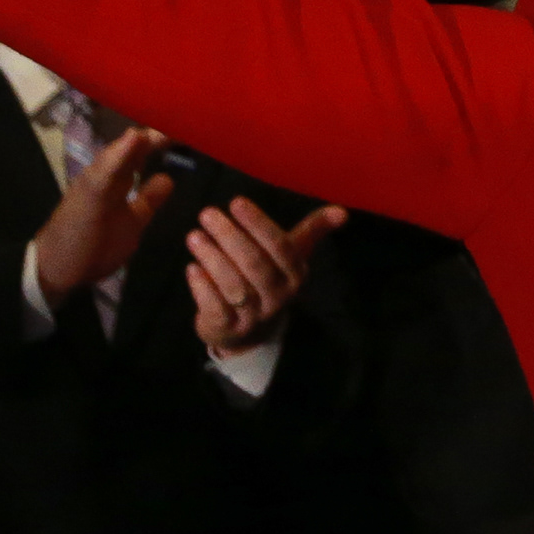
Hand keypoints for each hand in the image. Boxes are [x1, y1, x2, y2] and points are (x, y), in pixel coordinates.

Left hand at [32, 128, 173, 306]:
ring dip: (163, 156)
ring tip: (189, 142)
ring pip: (146, 169)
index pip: (135, 141)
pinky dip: (162, 186)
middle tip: (195, 128)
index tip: (186, 120)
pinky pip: (150, 196)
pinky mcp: (132, 219)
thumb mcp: (94, 195)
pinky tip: (173, 181)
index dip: (157, 129)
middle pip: (142, 150)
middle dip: (164, 136)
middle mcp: (116, 178)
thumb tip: (139, 133)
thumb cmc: (76, 230)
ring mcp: (124, 197)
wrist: (62, 270)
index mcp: (106, 170)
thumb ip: (115, 166)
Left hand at [185, 197, 347, 355]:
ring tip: (194, 235)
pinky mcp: (228, 328)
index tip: (236, 202)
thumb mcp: (292, 256)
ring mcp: (253, 315)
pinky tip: (191, 268)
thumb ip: (313, 231)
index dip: (259, 224)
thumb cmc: (268, 280)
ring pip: (234, 285)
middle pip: (255, 264)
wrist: (251, 332)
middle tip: (207, 213)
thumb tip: (342, 211)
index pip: (282, 248)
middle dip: (230, 237)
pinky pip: (215, 307)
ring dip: (213, 258)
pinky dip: (202, 287)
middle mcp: (278, 296)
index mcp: (295, 275)